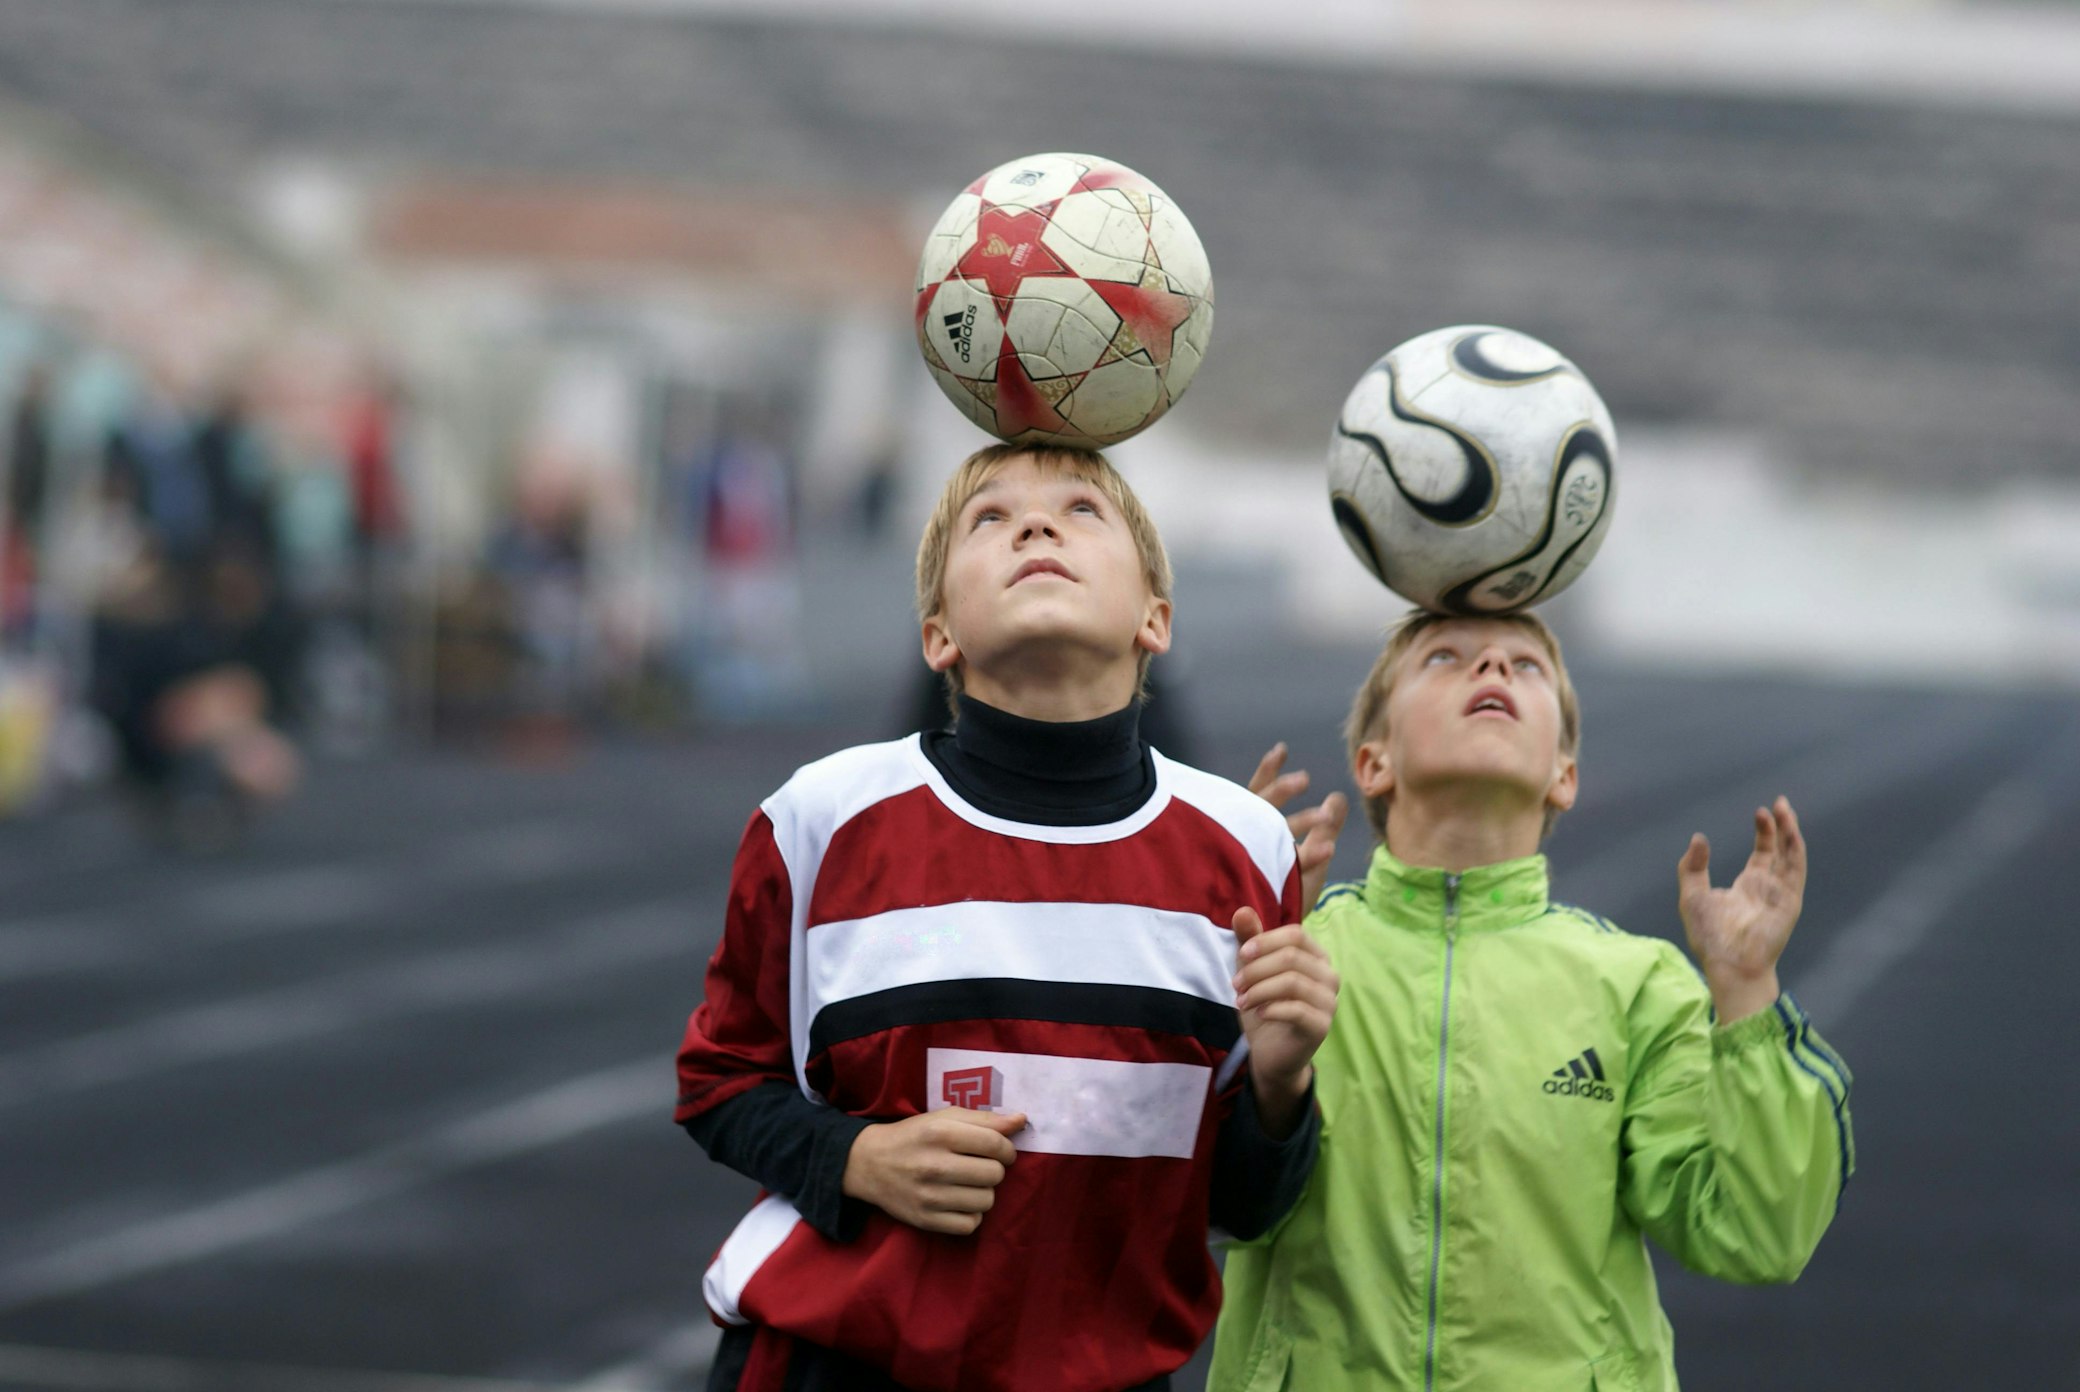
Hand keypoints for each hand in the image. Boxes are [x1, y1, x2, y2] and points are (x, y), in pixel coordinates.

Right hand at [842, 1108, 1025, 1235]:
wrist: (869, 1163)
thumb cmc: (913, 1136)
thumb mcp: (943, 1118)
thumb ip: (984, 1118)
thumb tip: (1021, 1121)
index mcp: (940, 1133)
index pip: (996, 1144)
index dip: (1007, 1148)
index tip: (1001, 1151)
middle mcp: (934, 1165)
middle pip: (994, 1174)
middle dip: (993, 1169)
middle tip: (979, 1166)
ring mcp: (929, 1196)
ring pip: (986, 1201)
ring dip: (983, 1192)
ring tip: (968, 1184)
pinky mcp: (925, 1220)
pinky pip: (970, 1224)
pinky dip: (971, 1214)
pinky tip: (959, 1202)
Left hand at [1231, 906, 1338, 1137]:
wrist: (1271, 1052)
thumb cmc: (1265, 1006)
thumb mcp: (1252, 970)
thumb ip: (1249, 940)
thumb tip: (1241, 911)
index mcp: (1315, 956)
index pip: (1295, 934)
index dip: (1265, 941)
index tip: (1241, 955)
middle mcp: (1328, 976)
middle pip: (1291, 957)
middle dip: (1256, 969)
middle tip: (1236, 985)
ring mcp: (1329, 1002)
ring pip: (1293, 982)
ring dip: (1259, 989)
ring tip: (1241, 1000)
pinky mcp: (1322, 1026)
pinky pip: (1297, 1010)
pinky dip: (1271, 1008)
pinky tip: (1258, 1013)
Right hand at [1248, 742, 1348, 909]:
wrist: (1266, 940)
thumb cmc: (1283, 898)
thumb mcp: (1309, 859)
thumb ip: (1325, 829)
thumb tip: (1338, 796)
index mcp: (1254, 836)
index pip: (1257, 796)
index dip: (1268, 774)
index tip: (1280, 749)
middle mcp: (1247, 845)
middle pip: (1261, 811)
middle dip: (1281, 792)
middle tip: (1304, 779)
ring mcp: (1248, 863)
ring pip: (1266, 831)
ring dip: (1294, 818)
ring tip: (1321, 808)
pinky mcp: (1258, 886)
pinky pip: (1281, 865)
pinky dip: (1307, 855)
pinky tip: (1327, 846)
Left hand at [1677, 796, 1805, 1023]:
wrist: (1729, 964)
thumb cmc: (1710, 937)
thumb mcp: (1693, 896)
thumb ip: (1693, 867)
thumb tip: (1699, 837)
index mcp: (1749, 886)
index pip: (1763, 853)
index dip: (1764, 832)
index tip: (1761, 811)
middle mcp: (1769, 887)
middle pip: (1781, 850)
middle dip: (1781, 826)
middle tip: (1780, 802)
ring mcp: (1782, 893)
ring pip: (1792, 856)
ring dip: (1790, 832)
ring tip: (1783, 808)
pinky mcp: (1790, 901)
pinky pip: (1796, 870)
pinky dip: (1795, 849)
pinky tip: (1790, 831)